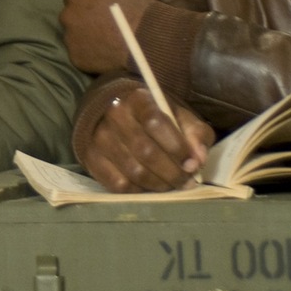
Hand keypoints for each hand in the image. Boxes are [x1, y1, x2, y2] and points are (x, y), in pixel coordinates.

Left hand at [59, 0, 157, 73]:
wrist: (148, 42)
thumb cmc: (139, 8)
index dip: (90, 0)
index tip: (102, 7)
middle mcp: (67, 15)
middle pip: (72, 16)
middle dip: (84, 18)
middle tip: (104, 25)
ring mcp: (69, 38)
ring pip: (74, 36)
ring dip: (86, 37)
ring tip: (106, 41)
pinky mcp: (76, 58)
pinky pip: (80, 54)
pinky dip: (90, 54)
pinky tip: (105, 54)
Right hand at [77, 84, 214, 192]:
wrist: (114, 111)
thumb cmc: (153, 115)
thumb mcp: (178, 115)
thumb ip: (195, 133)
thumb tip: (199, 159)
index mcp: (137, 98)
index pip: (156, 123)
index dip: (177, 147)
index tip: (192, 164)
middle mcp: (114, 115)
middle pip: (146, 151)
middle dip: (172, 172)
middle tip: (187, 182)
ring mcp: (99, 137)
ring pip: (133, 171)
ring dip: (158, 184)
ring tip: (171, 185)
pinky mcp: (91, 158)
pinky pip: (118, 184)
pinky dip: (139, 191)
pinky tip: (150, 187)